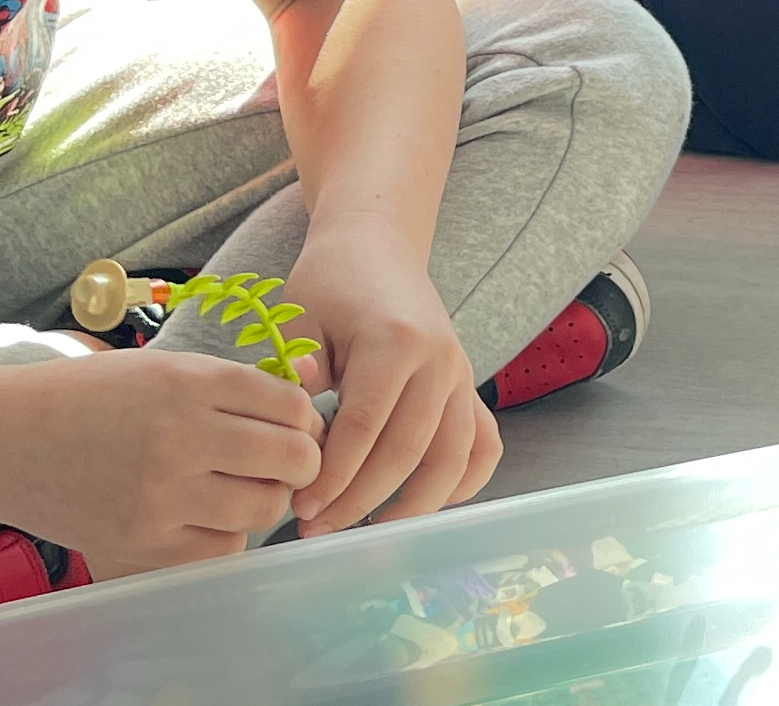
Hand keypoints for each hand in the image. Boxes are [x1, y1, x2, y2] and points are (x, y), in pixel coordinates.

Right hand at [0, 346, 318, 574]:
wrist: (4, 440)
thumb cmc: (92, 397)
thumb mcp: (165, 368)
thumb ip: (239, 382)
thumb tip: (315, 378)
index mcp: (188, 384)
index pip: (290, 405)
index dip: (304, 417)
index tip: (293, 424)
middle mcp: (179, 439)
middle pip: (293, 459)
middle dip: (300, 459)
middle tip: (282, 459)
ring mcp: (160, 497)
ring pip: (265, 508)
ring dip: (266, 497)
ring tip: (242, 484)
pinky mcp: (143, 543)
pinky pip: (223, 547)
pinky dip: (226, 532)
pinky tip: (205, 511)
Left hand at [282, 230, 497, 536]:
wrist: (376, 248)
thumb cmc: (331, 284)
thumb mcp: (300, 317)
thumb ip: (296, 370)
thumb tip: (294, 420)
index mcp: (394, 341)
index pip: (365, 426)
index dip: (334, 475)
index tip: (302, 507)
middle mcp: (439, 361)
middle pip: (408, 451)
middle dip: (361, 500)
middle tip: (318, 527)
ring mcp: (461, 376)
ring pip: (452, 458)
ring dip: (413, 505)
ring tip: (368, 530)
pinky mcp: (469, 388)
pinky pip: (484, 446)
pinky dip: (465, 482)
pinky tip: (428, 505)